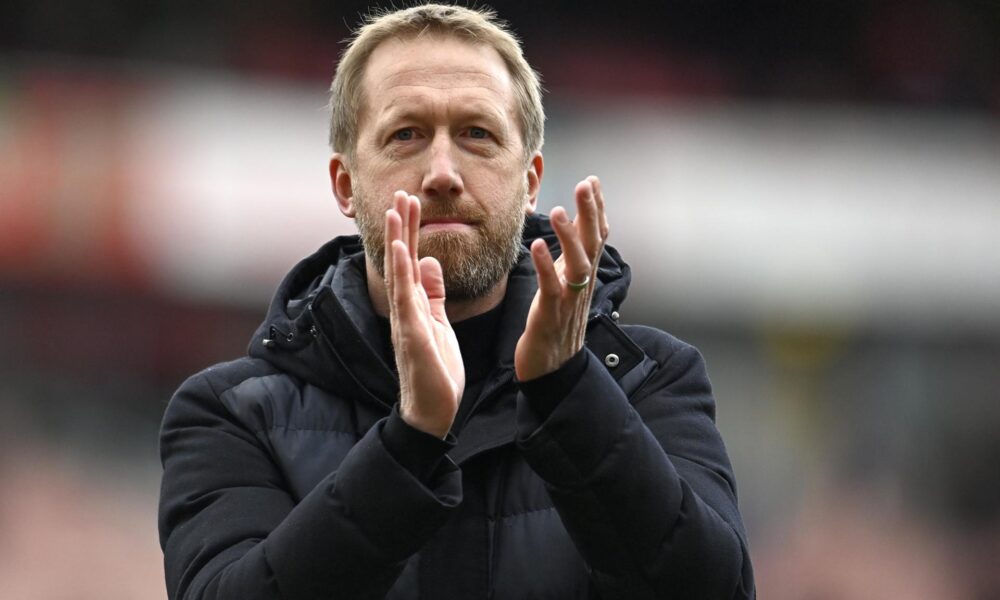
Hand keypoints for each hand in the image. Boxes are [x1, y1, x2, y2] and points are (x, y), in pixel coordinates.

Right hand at [384, 191, 464, 437]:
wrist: (432, 411)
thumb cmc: (435, 371)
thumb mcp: (439, 323)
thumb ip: (433, 293)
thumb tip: (429, 261)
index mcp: (413, 305)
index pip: (410, 260)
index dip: (410, 230)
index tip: (410, 201)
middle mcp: (404, 309)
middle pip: (401, 260)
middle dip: (401, 226)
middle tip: (400, 193)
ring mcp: (406, 321)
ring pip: (398, 274)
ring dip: (397, 240)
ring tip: (395, 210)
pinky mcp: (412, 336)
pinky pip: (405, 300)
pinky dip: (403, 274)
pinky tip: (403, 251)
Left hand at [515, 176, 608, 381]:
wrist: (552, 367)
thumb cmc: (555, 322)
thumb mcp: (565, 284)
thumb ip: (570, 256)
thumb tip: (572, 226)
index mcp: (584, 274)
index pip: (597, 235)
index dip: (597, 208)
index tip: (592, 180)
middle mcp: (581, 283)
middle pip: (593, 243)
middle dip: (591, 212)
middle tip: (586, 184)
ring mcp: (569, 299)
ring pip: (577, 264)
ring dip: (569, 236)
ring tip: (558, 211)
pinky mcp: (551, 313)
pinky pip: (551, 287)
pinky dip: (546, 265)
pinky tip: (537, 246)